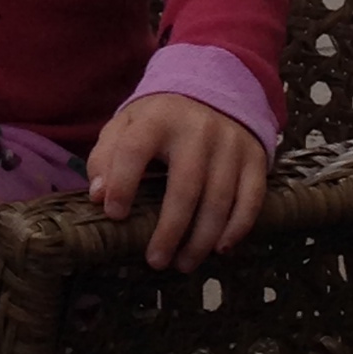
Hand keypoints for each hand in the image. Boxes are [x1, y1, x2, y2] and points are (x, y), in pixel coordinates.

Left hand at [86, 93, 265, 272]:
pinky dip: (237, 229)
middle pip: (185, 187)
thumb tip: (98, 196)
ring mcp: (230, 143)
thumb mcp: (127, 124)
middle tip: (156, 261)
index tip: (115, 215)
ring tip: (183, 263)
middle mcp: (197, 129)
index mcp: (158, 118)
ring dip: (201, 240)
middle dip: (170, 230)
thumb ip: (106, 156)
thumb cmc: (160, 119)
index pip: (135, 150)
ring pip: (219, 200)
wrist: (213, 90)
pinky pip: (250, 199)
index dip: (123, 183)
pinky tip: (219, 249)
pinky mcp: (254, 157)